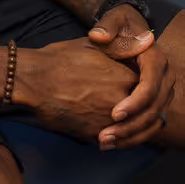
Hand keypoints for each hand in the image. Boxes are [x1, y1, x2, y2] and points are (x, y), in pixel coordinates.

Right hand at [11, 40, 138, 144]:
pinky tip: (111, 136)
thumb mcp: (94, 45)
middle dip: (144, 114)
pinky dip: (115, 140)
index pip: (150, 90)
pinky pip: (113, 142)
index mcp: (126, 79)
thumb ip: (123, 48)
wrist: (34, 80)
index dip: (147, 91)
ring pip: (131, 132)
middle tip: (147, 114)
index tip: (142, 91)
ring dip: (132, 131)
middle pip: (145, 114)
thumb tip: (146, 41)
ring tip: (128, 126)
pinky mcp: (93, 135)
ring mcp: (107, 121)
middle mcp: (121, 102)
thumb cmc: (61, 59)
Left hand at [89, 4, 172, 148]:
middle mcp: (164, 78)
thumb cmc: (120, 25)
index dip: (135, 102)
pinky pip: (148, 124)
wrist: (129, 31)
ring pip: (152, 121)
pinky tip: (110, 143)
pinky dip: (132, 136)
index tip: (114, 114)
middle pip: (154, 109)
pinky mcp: (154, 102)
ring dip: (130, 136)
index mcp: (156, 60)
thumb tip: (100, 37)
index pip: (150, 86)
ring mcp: (161, 92)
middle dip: (131, 126)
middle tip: (105, 135)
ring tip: (105, 143)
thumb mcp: (115, 19)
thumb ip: (107, 26)